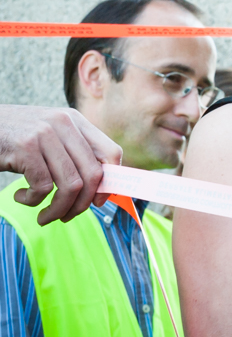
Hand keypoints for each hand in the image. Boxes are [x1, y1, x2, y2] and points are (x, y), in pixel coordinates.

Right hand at [0, 105, 121, 223]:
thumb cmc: (14, 138)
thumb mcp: (49, 136)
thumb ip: (73, 152)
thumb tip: (99, 188)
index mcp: (76, 120)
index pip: (112, 152)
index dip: (109, 182)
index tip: (98, 202)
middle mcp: (64, 124)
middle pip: (93, 174)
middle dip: (82, 204)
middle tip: (67, 216)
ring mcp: (45, 134)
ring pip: (71, 185)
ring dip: (58, 209)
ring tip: (45, 216)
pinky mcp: (25, 148)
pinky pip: (43, 187)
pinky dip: (33, 201)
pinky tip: (21, 196)